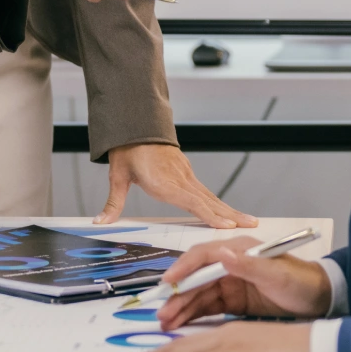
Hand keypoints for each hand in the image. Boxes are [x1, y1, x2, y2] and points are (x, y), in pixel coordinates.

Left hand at [96, 143, 257, 228]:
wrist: (134, 125)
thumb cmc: (126, 151)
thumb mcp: (117, 175)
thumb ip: (112, 202)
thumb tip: (100, 222)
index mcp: (163, 181)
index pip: (190, 201)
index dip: (208, 214)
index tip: (226, 225)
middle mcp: (179, 178)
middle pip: (208, 200)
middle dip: (230, 215)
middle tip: (250, 226)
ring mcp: (185, 174)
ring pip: (211, 196)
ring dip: (230, 210)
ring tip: (248, 222)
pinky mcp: (186, 172)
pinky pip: (206, 191)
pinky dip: (220, 203)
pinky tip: (228, 212)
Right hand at [154, 241, 333, 328]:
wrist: (320, 300)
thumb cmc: (301, 282)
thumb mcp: (277, 274)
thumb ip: (249, 265)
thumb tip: (222, 253)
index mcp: (238, 250)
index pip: (203, 256)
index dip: (183, 268)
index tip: (168, 282)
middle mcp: (229, 264)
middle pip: (196, 278)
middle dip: (177, 295)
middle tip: (162, 313)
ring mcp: (229, 283)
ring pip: (197, 295)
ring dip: (181, 307)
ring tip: (165, 323)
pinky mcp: (232, 301)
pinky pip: (207, 307)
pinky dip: (192, 315)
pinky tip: (179, 325)